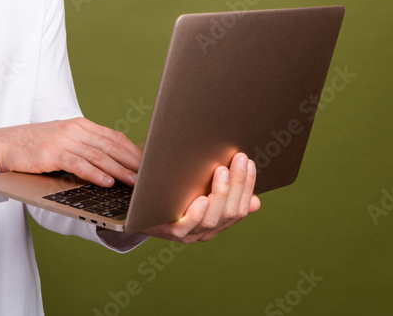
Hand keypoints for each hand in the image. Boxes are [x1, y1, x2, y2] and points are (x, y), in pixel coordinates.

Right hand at [0, 118, 140, 186]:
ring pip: (98, 155)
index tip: (148, 164)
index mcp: (80, 125)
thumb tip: (112, 164)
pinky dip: (95, 173)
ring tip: (134, 182)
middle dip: (132, 162)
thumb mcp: (64, 141)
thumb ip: (85, 147)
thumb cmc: (36, 147)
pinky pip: (79, 164)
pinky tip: (107, 182)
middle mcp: (74, 129)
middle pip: (110, 146)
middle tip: (149, 175)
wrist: (5, 144)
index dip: (133, 151)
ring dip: (119, 170)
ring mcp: (63, 140)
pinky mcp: (52, 153)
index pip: (113, 137)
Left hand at [141, 152, 259, 242]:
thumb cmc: (169, 194)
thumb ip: (222, 193)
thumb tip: (255, 201)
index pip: (240, 207)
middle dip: (238, 183)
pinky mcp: (171, 232)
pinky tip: (203, 198)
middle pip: (230, 211)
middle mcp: (206, 230)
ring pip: (213, 219)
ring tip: (222, 171)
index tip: (249, 162)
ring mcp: (189, 233)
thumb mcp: (197, 190)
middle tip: (239, 158)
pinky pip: (188, 226)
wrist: (136, 208)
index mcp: (216, 221)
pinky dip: (198, 213)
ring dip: (221, 193)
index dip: (247, 185)